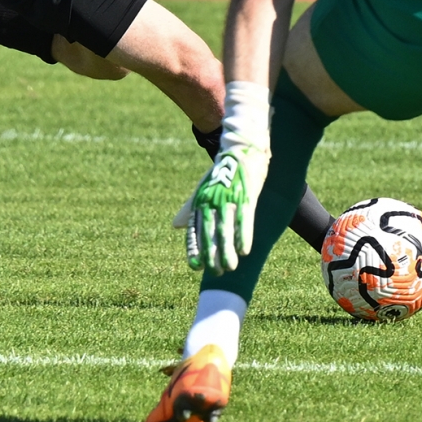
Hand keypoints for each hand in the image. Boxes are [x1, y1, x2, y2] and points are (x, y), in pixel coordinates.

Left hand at [180, 142, 269, 273]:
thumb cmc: (223, 170)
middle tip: (215, 273)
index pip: (196, 229)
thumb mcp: (203, 187)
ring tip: (229, 268)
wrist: (242, 148)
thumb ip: (191, 208)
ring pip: (226, 229)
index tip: (195, 267)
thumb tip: (175, 226)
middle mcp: (212, 201)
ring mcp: (229, 198)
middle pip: (210, 232)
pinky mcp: (246, 196)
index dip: (195, 248)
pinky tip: (244, 251)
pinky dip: (243, 235)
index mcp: (201, 200)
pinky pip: (244, 219)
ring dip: (227, 250)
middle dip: (212, 254)